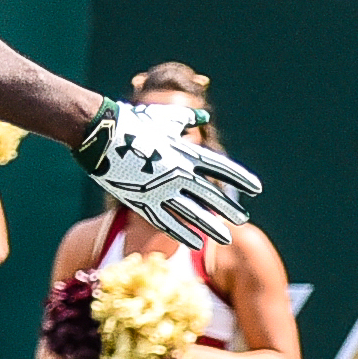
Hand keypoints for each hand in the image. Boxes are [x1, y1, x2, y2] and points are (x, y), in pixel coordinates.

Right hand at [73, 98, 257, 246]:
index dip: (240, 179)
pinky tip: (195, 242)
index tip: (256, 189)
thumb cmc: (132, 120)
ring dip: (210, 227)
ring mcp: (160, 190)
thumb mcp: (165, 117)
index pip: (221, 168)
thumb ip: (187, 119)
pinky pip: (167, 222)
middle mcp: (178, 173)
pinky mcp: (142, 202)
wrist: (101, 133)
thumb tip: (203, 116)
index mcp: (186, 152)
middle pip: (210, 195)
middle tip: (242, 219)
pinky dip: (183, 232)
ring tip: (225, 237)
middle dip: (228, 208)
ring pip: (192, 214)